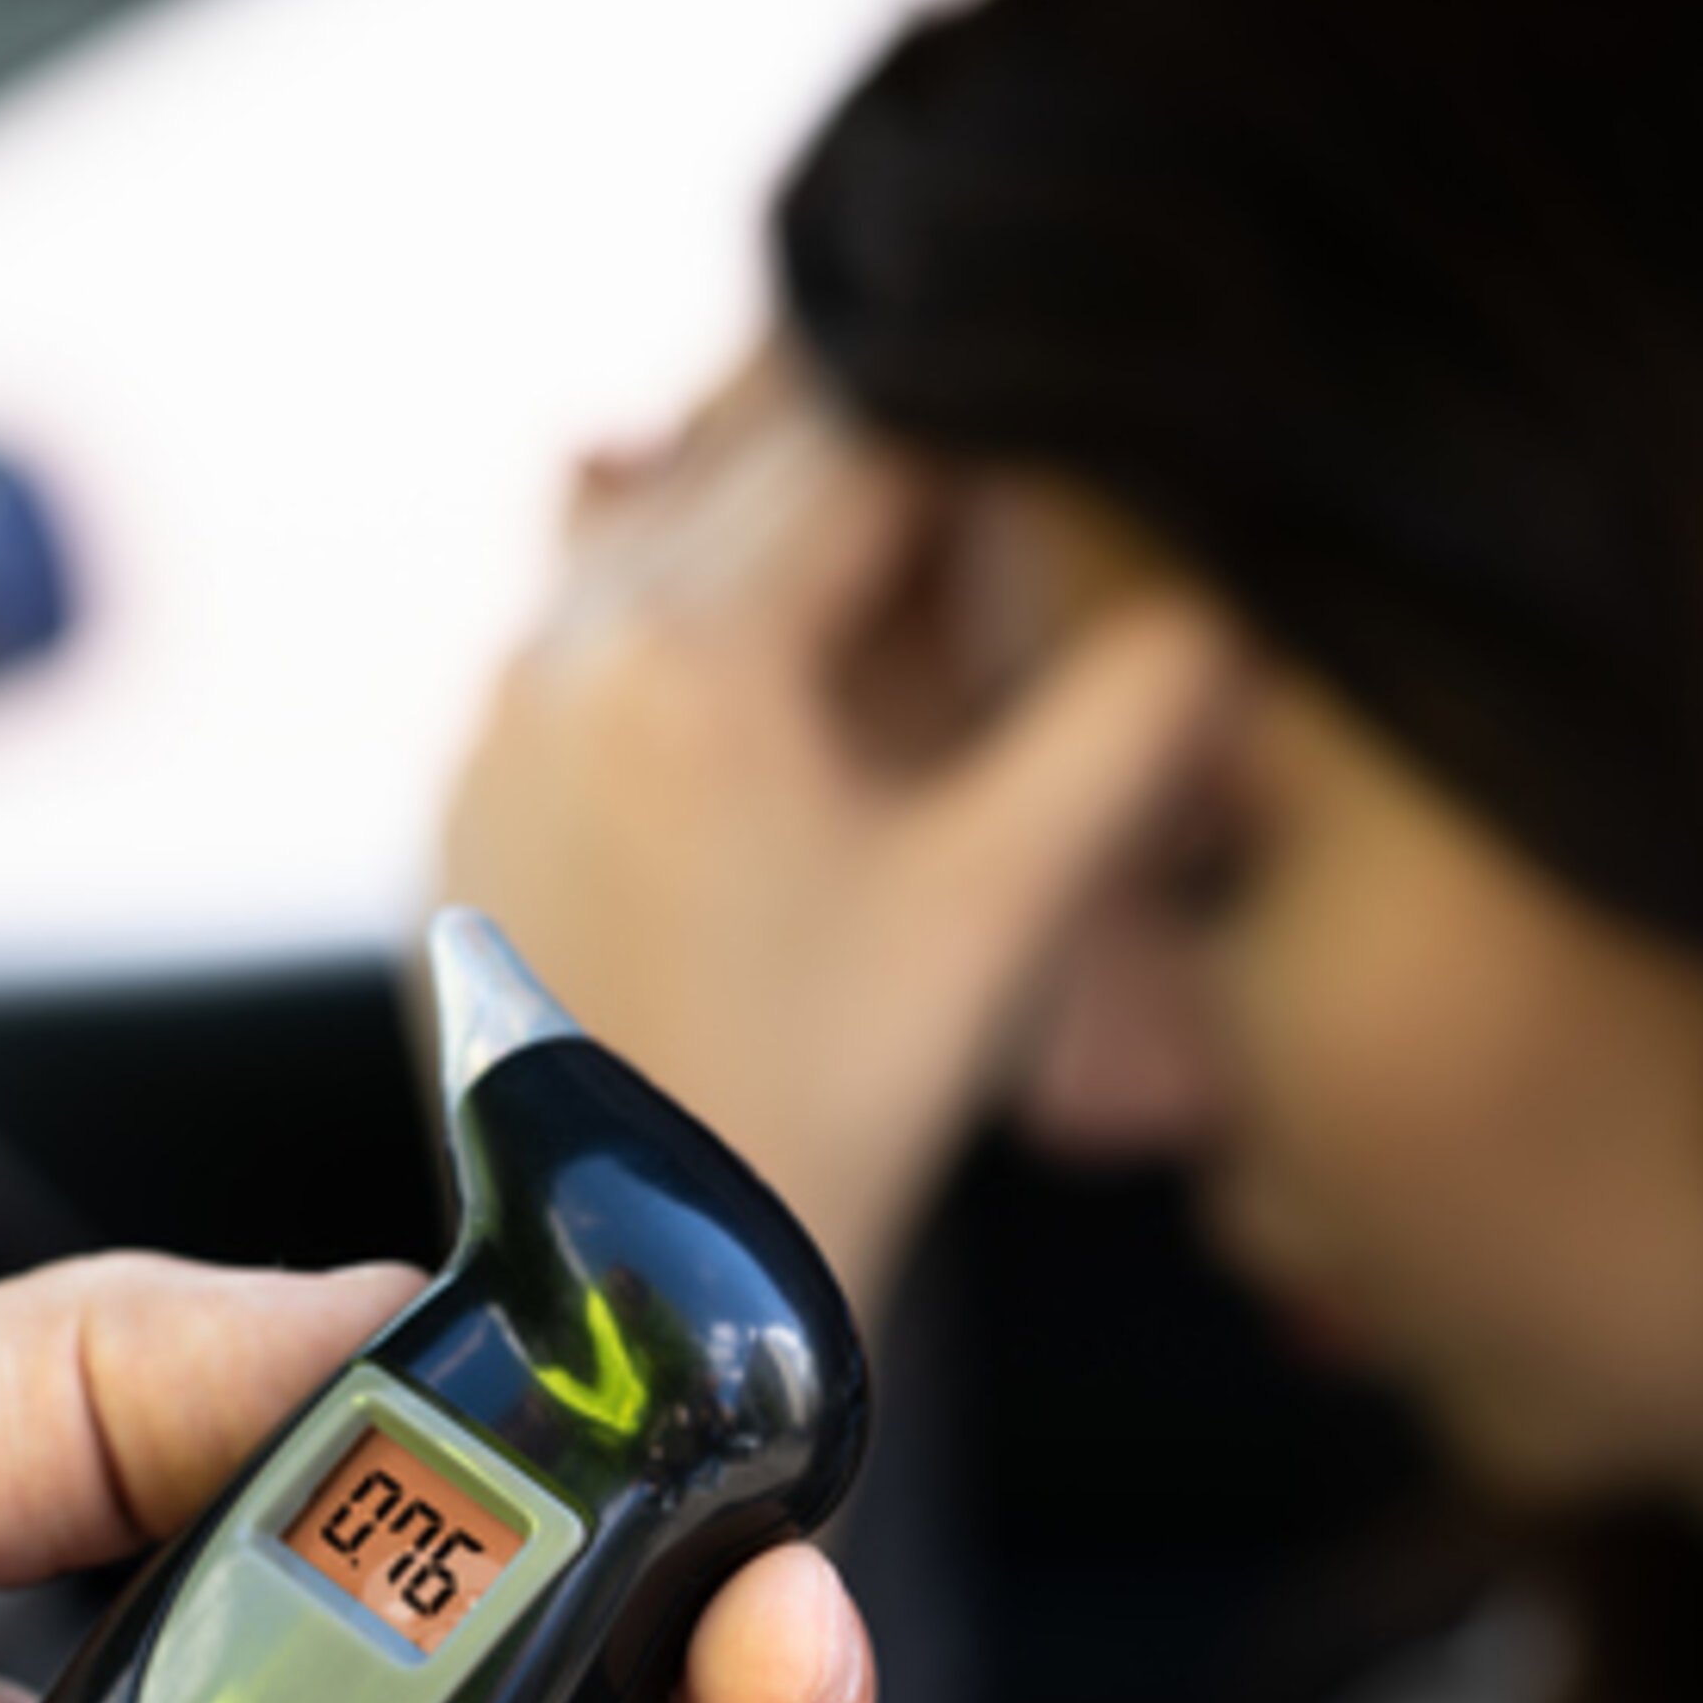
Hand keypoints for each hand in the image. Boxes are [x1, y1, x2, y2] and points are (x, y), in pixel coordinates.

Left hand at [441, 350, 1233, 1316]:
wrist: (643, 1282)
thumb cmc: (835, 1105)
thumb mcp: (1007, 905)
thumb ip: (1128, 717)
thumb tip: (1227, 593)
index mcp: (694, 657)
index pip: (873, 434)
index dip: (1002, 420)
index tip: (1085, 442)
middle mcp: (562, 649)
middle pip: (754, 443)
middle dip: (898, 450)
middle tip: (1011, 482)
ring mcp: (496, 712)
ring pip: (661, 511)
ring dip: (794, 514)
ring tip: (914, 577)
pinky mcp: (475, 779)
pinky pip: (589, 615)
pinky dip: (699, 599)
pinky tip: (791, 670)